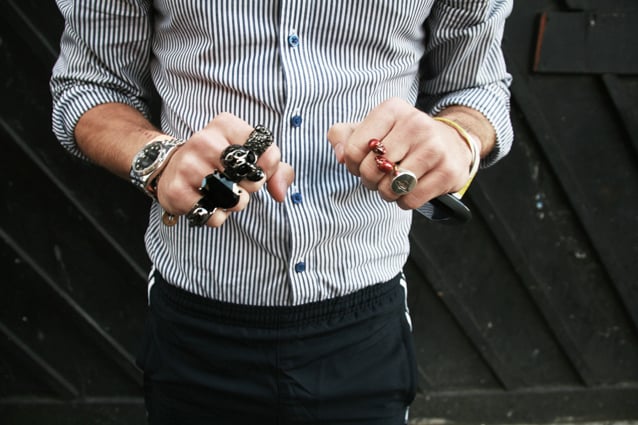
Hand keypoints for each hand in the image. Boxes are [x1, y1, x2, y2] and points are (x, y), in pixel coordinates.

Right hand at [156, 113, 293, 226]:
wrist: (170, 168)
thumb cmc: (218, 162)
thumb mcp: (248, 155)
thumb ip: (276, 170)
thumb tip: (280, 194)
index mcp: (225, 125)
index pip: (267, 153)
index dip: (268, 170)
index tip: (254, 169)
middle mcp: (204, 140)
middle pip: (252, 177)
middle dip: (251, 187)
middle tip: (236, 182)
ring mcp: (188, 165)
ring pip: (234, 199)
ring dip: (235, 204)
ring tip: (224, 193)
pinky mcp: (177, 190)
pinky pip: (215, 215)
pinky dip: (218, 216)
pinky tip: (209, 203)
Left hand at [327, 98, 474, 209]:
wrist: (452, 143)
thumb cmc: (402, 138)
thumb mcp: (372, 128)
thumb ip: (344, 136)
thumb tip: (339, 156)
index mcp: (392, 109)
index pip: (353, 149)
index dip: (352, 164)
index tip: (363, 162)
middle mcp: (415, 124)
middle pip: (371, 170)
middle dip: (369, 180)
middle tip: (379, 176)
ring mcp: (434, 148)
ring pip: (390, 188)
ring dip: (387, 192)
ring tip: (394, 182)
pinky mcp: (447, 172)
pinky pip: (410, 200)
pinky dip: (404, 201)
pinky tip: (410, 189)